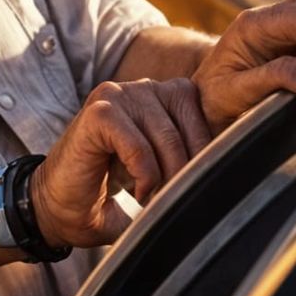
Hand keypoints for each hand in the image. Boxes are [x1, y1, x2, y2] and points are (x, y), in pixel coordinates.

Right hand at [31, 79, 210, 246]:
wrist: (52, 206)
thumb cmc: (106, 194)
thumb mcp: (159, 176)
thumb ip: (189, 167)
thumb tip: (242, 180)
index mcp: (160, 97)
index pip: (206, 113)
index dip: (208, 154)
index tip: (198, 188)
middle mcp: (140, 89)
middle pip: (190, 127)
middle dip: (188, 172)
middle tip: (175, 202)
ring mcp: (116, 95)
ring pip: (167, 136)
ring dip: (166, 177)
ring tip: (153, 199)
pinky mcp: (98, 112)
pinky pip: (139, 144)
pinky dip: (143, 174)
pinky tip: (135, 191)